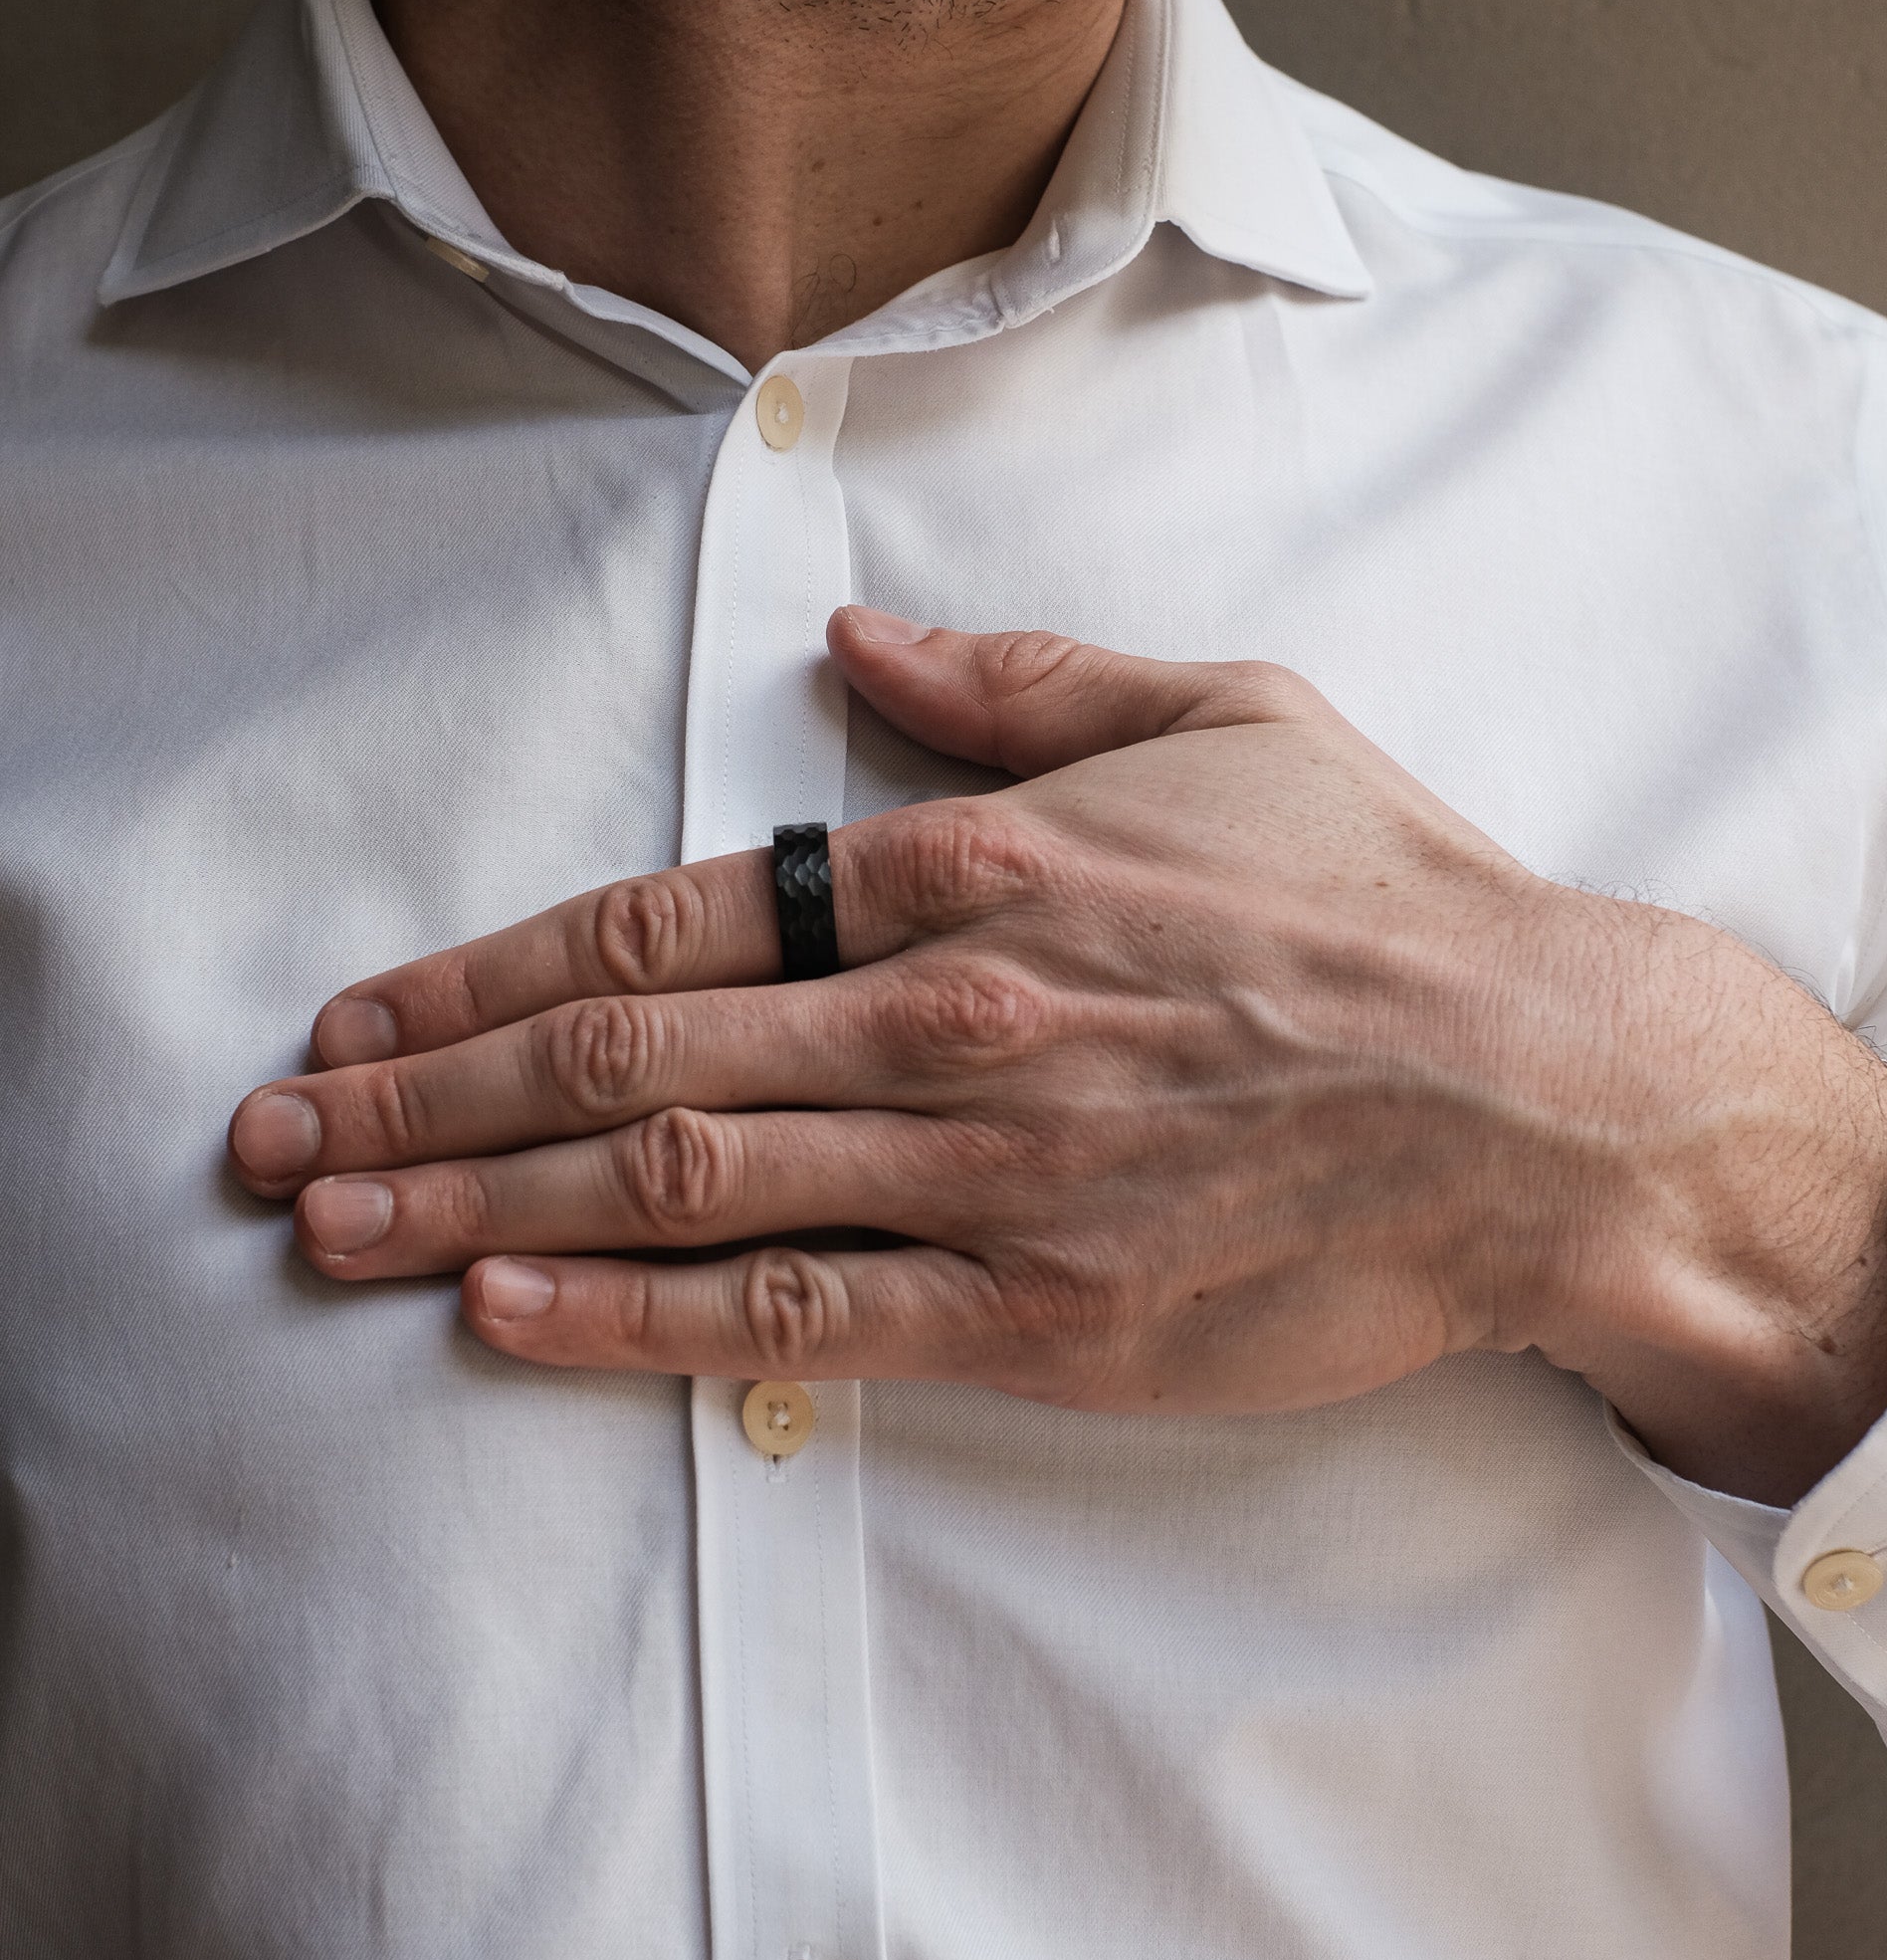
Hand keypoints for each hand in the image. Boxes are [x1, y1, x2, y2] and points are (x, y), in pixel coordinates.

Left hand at [228, 610, 1886, 1504]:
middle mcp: (947, 1020)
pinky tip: (506, 1318)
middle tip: (276, 1138)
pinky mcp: (1046, 1314)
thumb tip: (868, 638)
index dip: (490, 972)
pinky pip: (802, 1316)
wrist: (1538, 1095)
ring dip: (477, 1206)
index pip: (669, 922)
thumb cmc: (1381, 899)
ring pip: (676, 1189)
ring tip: (329, 1226)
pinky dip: (636, 1321)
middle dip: (427, 1098)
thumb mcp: (1219, 718)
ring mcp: (988, 1176)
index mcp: (976, 870)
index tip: (367, 1015)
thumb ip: (1020, 682)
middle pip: (625, 1063)